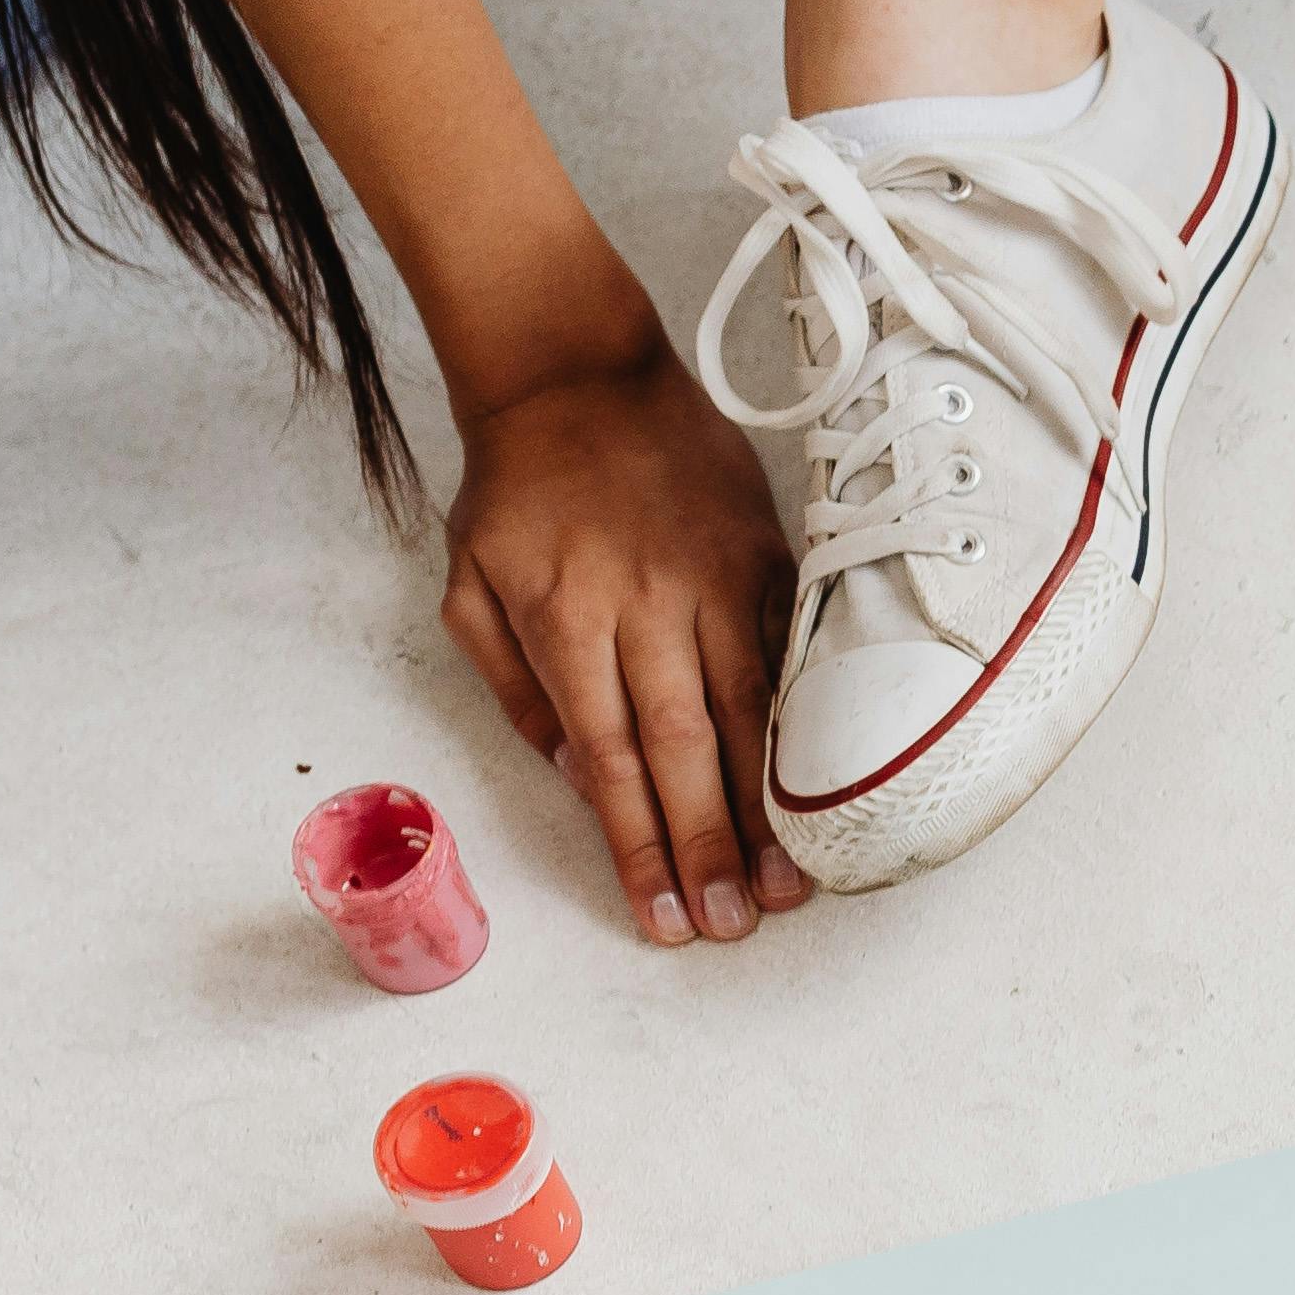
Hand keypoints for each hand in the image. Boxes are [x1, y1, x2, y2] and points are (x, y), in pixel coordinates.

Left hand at [439, 335, 793, 943]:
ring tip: (792, 880)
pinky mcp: (767, 559)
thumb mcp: (471, 588)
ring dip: (771, 805)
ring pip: (751, 712)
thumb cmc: (518, 490)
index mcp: (566, 616)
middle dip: (712, 845)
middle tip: (739, 922)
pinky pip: (787, 659)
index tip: (666, 915)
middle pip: (688, 748)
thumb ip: (520, 692)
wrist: (577, 372)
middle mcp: (647, 603)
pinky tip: (824, 787)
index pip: (612, 757)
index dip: (640, 846)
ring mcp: (717, 579)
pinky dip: (803, 729)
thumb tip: (588, 779)